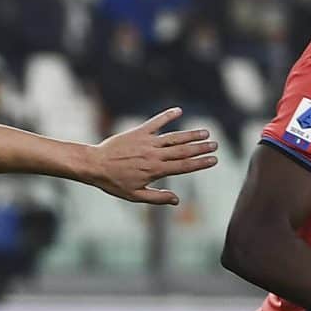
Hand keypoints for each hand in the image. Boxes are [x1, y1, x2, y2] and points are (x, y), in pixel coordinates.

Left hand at [90, 108, 218, 205]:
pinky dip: (167, 116)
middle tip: (215, 144)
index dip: (200, 163)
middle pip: (183, 151)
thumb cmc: (114, 183)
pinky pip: (155, 122)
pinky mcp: (138, 132)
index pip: (184, 166)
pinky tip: (178, 110)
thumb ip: (157, 197)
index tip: (214, 160)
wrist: (94, 165)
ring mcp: (147, 142)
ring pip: (173, 137)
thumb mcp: (135, 196)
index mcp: (155, 171)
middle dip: (201, 148)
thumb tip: (177, 200)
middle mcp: (154, 155)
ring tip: (205, 132)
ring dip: (190, 134)